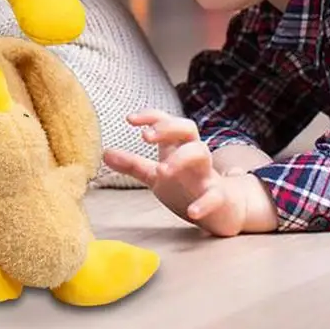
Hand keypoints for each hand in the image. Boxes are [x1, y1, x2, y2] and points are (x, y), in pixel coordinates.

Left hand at [103, 110, 276, 235]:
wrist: (224, 211)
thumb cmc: (187, 186)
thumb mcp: (156, 176)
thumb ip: (133, 165)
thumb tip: (104, 153)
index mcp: (177, 147)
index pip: (166, 120)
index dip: (150, 116)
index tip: (130, 119)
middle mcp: (194, 155)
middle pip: (188, 128)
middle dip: (168, 127)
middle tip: (145, 137)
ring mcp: (208, 175)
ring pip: (202, 153)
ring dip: (182, 158)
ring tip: (162, 170)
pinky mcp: (220, 197)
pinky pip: (215, 195)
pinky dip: (204, 203)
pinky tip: (191, 212)